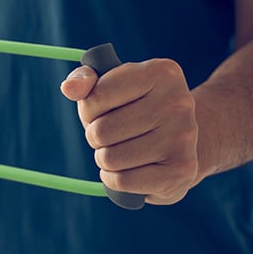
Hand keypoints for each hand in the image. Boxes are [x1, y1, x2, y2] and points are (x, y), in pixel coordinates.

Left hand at [60, 59, 198, 204]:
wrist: (181, 141)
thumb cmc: (136, 108)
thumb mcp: (112, 85)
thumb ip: (85, 80)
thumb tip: (69, 88)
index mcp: (161, 72)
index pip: (96, 96)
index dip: (88, 109)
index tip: (102, 111)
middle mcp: (178, 102)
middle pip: (101, 131)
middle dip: (96, 136)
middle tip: (111, 135)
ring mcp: (183, 137)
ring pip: (110, 158)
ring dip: (105, 158)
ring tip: (120, 151)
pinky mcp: (181, 170)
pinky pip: (123, 181)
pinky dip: (114, 179)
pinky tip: (126, 169)